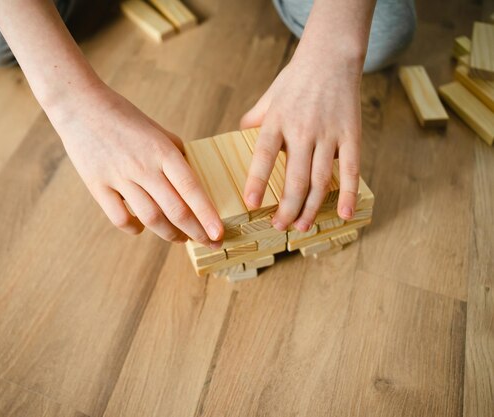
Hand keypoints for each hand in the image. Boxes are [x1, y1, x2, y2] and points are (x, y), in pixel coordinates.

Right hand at [48, 83, 223, 246]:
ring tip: (181, 238)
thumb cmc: (122, 116)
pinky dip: (134, 229)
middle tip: (209, 243)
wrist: (80, 105)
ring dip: (170, 234)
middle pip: (175, 210)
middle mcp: (143, 166)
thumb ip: (174, 152)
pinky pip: (120, 218)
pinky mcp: (97, 186)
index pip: (191, 188)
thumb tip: (192, 175)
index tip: (219, 234)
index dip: (207, 214)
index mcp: (162, 150)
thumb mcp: (156, 129)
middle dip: (196, 232)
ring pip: (150, 218)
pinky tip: (142, 228)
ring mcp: (119, 177)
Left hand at [240, 51, 361, 231]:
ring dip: (311, 208)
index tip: (250, 204)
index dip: (256, 181)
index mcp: (276, 122)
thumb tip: (237, 136)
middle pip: (295, 178)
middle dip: (287, 208)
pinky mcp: (351, 135)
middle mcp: (301, 130)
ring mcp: (328, 134)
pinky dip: (348, 194)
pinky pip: (350, 169)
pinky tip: (345, 214)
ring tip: (301, 226)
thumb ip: (253, 119)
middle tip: (279, 226)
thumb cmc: (295, 80)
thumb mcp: (268, 97)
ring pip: (320, 180)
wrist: (331, 57)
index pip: (263, 156)